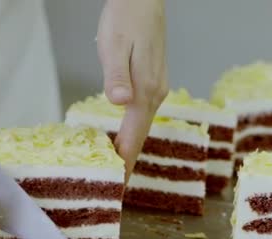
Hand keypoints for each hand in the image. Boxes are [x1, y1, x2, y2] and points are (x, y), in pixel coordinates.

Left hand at [97, 0, 167, 180]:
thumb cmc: (125, 18)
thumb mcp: (113, 45)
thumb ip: (116, 76)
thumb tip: (119, 103)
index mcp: (144, 90)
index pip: (134, 136)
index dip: (125, 162)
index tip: (118, 185)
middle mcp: (155, 93)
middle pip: (142, 136)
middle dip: (129, 161)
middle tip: (116, 185)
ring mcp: (157, 88)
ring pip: (144, 126)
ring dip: (131, 147)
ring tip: (118, 166)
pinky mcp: (154, 81)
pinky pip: (144, 115)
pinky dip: (134, 131)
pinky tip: (125, 135)